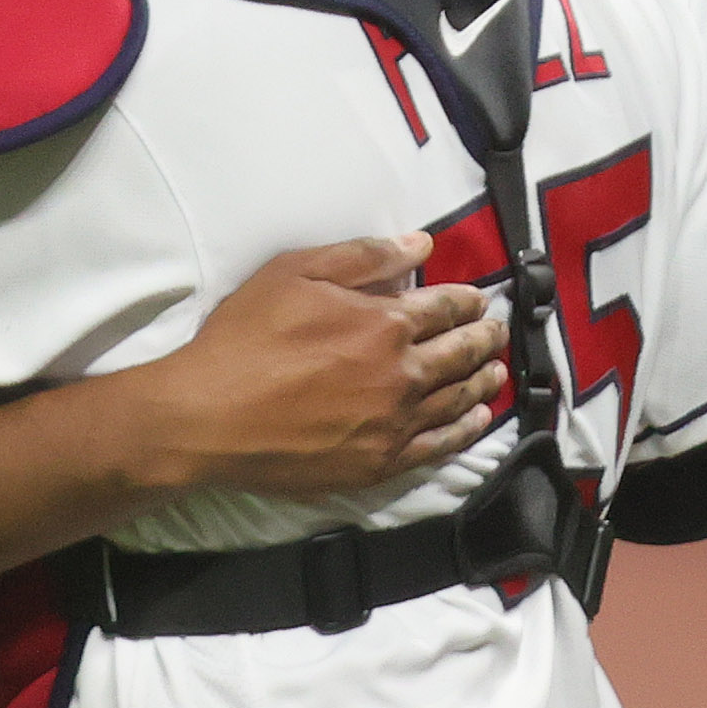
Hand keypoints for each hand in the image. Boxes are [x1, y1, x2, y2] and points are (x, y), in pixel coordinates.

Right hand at [137, 232, 506, 498]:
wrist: (209, 416)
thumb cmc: (246, 337)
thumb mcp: (295, 272)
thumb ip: (363, 256)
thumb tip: (421, 245)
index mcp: (385, 322)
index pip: (444, 308)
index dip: (467, 301)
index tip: (479, 299)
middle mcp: (402, 373)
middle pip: (460, 353)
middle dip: (483, 338)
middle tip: (496, 331)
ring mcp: (394, 423)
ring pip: (457, 399)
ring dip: (482, 381)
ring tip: (497, 371)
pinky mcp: (379, 463)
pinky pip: (438, 446)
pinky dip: (465, 430)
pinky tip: (477, 420)